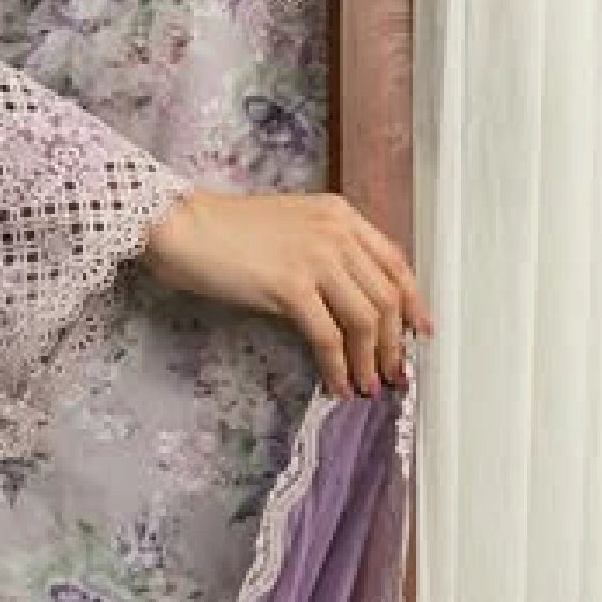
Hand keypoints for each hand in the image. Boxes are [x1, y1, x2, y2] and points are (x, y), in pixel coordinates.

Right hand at [141, 187, 431, 393]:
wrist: (182, 225)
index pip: (395, 262)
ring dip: (369, 361)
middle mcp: (336, 232)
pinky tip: (335, 384)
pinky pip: (328, 336)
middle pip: (386, 296)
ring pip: (365, 320)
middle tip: (393, 373)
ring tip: (366, 387)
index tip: (420, 332)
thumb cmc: (226, 229)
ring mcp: (316, 257)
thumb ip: (327, 251)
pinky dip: (337, 366)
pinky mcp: (291, 286)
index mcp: (340, 215)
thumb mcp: (292, 226)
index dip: (413, 302)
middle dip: (394, 342)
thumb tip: (352, 302)